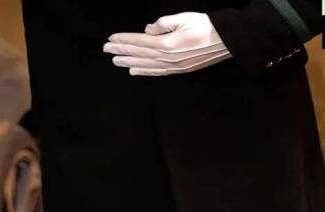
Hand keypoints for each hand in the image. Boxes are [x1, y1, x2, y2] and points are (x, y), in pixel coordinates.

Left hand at [103, 12, 230, 75]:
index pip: (139, 42)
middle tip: (106, 50)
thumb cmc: (205, 26)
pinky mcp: (178, 70)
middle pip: (138, 54)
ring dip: (128, 63)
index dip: (123, 40)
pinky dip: (144, 72)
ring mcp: (172, 66)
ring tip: (115, 61)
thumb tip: (147, 30)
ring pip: (145, 65)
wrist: (227, 40)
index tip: (111, 38)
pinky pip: (156, 72)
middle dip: (121, 51)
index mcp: (166, 43)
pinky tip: (134, 71)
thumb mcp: (182, 18)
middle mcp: (167, 58)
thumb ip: (162, 24)